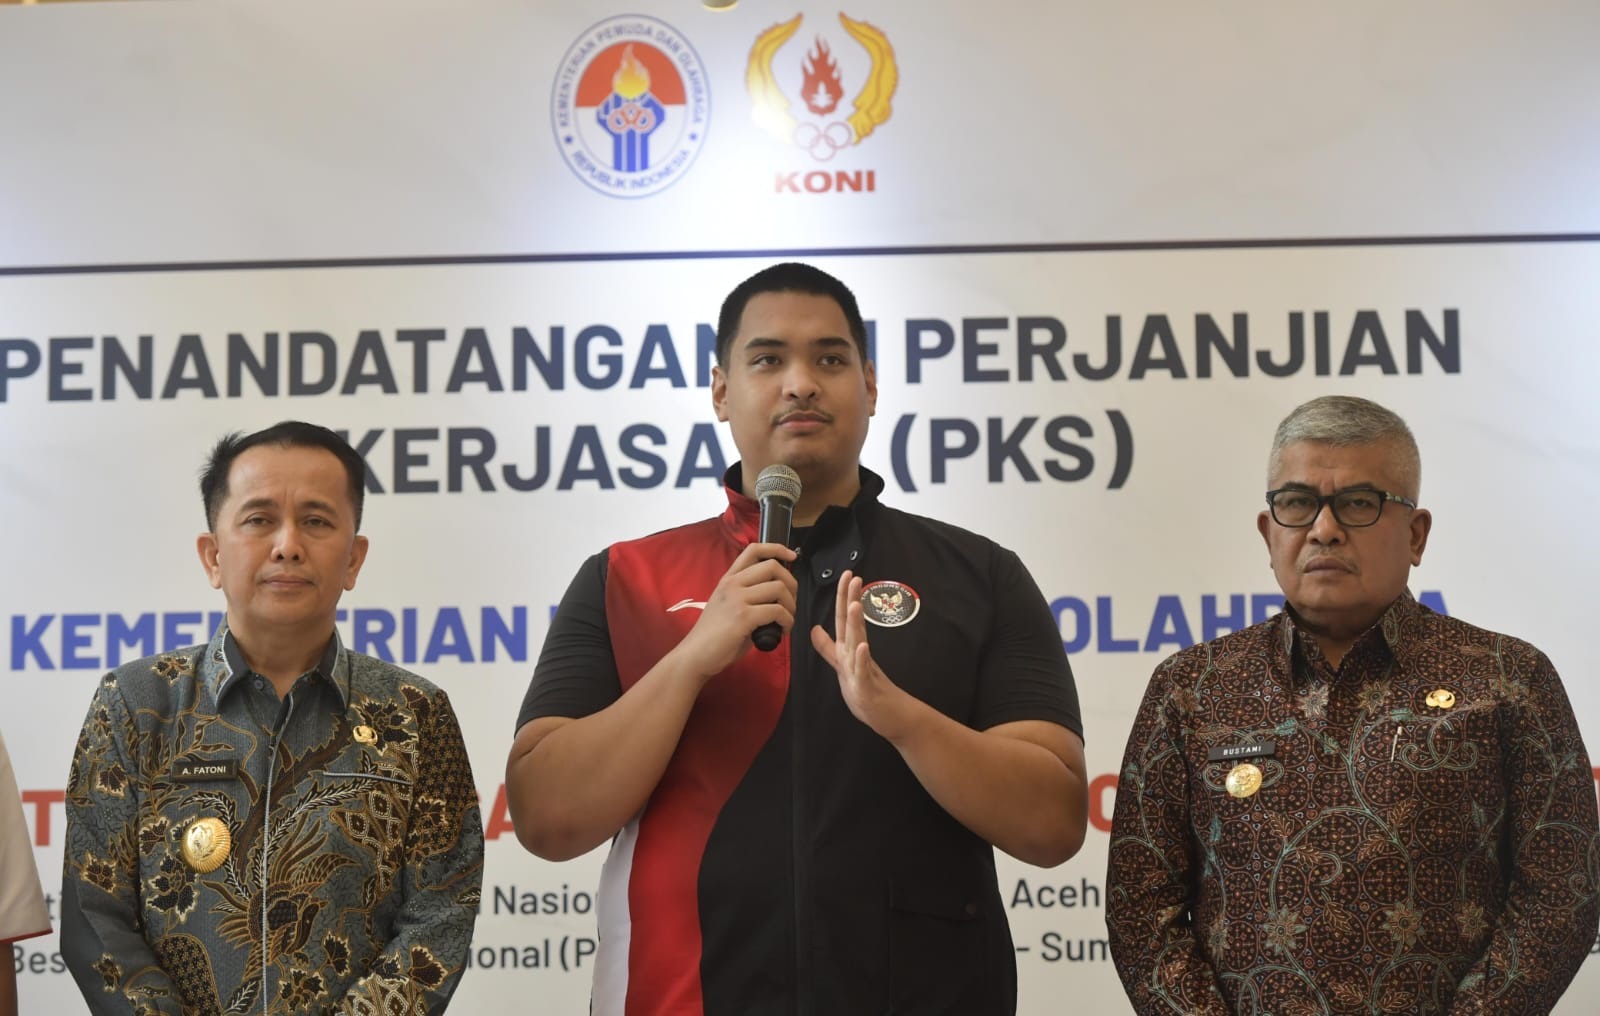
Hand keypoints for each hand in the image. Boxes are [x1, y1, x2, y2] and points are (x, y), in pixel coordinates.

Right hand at [670, 541, 797, 683]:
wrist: (695, 655)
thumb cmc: (714, 636)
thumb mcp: (728, 606)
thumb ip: (749, 595)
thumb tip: (777, 596)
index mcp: (728, 579)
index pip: (754, 550)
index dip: (777, 549)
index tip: (792, 557)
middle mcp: (732, 584)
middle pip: (773, 567)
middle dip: (791, 583)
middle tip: (791, 603)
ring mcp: (737, 599)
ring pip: (779, 588)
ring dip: (791, 606)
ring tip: (786, 620)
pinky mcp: (743, 617)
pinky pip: (777, 611)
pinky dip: (787, 621)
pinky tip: (782, 630)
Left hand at [810, 570, 912, 739]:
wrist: (891, 716)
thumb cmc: (868, 690)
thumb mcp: (842, 667)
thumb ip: (828, 648)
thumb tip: (814, 628)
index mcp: (849, 648)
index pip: (844, 618)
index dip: (842, 597)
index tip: (846, 575)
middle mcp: (857, 654)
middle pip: (851, 624)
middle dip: (851, 600)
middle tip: (854, 577)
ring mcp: (863, 670)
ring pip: (857, 644)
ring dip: (855, 625)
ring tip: (854, 605)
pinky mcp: (867, 688)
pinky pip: (863, 672)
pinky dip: (862, 659)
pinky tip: (862, 647)